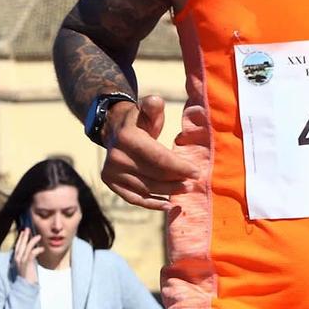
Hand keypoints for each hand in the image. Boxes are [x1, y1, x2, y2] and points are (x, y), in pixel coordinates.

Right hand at [12, 226, 39, 282]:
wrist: (26, 286)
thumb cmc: (28, 275)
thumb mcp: (28, 264)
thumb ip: (29, 257)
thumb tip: (33, 250)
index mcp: (17, 258)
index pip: (18, 245)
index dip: (21, 238)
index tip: (24, 231)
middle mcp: (17, 258)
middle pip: (21, 244)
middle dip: (24, 236)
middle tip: (28, 229)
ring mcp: (21, 261)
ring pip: (26, 248)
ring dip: (32, 241)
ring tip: (39, 236)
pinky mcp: (27, 264)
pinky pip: (31, 254)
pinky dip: (37, 250)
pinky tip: (42, 248)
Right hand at [99, 95, 192, 211]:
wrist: (114, 129)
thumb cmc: (139, 120)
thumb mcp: (147, 109)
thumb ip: (152, 105)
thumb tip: (156, 102)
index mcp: (127, 138)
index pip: (159, 158)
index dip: (179, 167)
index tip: (197, 172)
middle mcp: (117, 157)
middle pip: (154, 175)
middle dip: (176, 180)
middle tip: (194, 184)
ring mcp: (112, 172)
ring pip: (146, 188)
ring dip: (167, 192)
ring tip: (185, 190)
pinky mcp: (111, 182)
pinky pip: (134, 198)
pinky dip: (151, 204)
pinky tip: (167, 205)